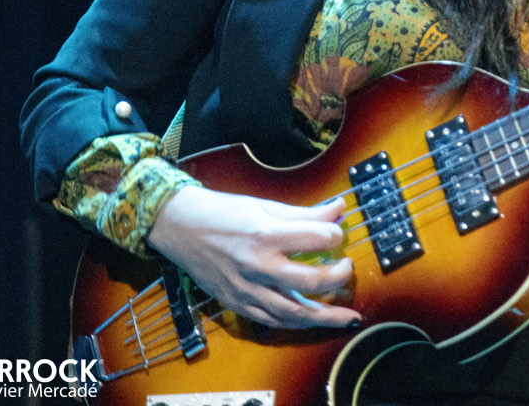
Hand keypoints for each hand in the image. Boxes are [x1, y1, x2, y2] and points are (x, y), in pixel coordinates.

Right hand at [147, 186, 361, 329]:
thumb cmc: (223, 213)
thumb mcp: (266, 207)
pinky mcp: (236, 303)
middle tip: (348, 270)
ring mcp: (246, 289)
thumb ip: (306, 214)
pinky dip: (296, 323)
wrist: (180, 228)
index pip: (318, 239)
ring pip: (293, 311)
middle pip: (311, 281)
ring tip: (347, 317)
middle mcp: (257, 266)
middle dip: (338, 278)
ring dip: (325, 317)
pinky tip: (312, 320)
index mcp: (266, 235)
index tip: (337, 234)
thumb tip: (339, 210)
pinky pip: (272, 321)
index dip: (335, 235)